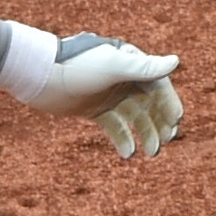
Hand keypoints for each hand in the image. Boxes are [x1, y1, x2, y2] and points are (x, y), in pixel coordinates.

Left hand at [15, 32, 182, 156]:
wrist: (39, 76)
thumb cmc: (77, 67)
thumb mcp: (112, 67)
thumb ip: (144, 67)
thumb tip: (177, 62)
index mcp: (129, 62)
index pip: (157, 84)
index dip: (169, 102)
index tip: (176, 122)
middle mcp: (122, 78)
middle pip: (149, 103)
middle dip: (159, 122)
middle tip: (166, 141)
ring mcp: (109, 95)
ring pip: (134, 117)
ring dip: (145, 134)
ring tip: (151, 153)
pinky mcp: (95, 110)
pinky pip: (115, 126)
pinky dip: (123, 139)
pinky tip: (128, 153)